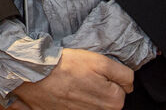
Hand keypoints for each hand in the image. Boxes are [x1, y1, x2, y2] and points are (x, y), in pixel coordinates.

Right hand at [11, 48, 132, 109]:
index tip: (95, 70)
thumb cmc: (65, 66)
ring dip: (88, 92)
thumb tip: (130, 81)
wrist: (36, 76)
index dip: (109, 74)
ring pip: (96, 101)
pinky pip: (82, 106)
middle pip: (110, 95)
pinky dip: (77, 100)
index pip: (123, 86)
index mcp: (113, 101)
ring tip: (73, 82)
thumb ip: (122, 73)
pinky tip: (68, 91)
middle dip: (100, 85)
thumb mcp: (99, 60)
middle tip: (83, 74)